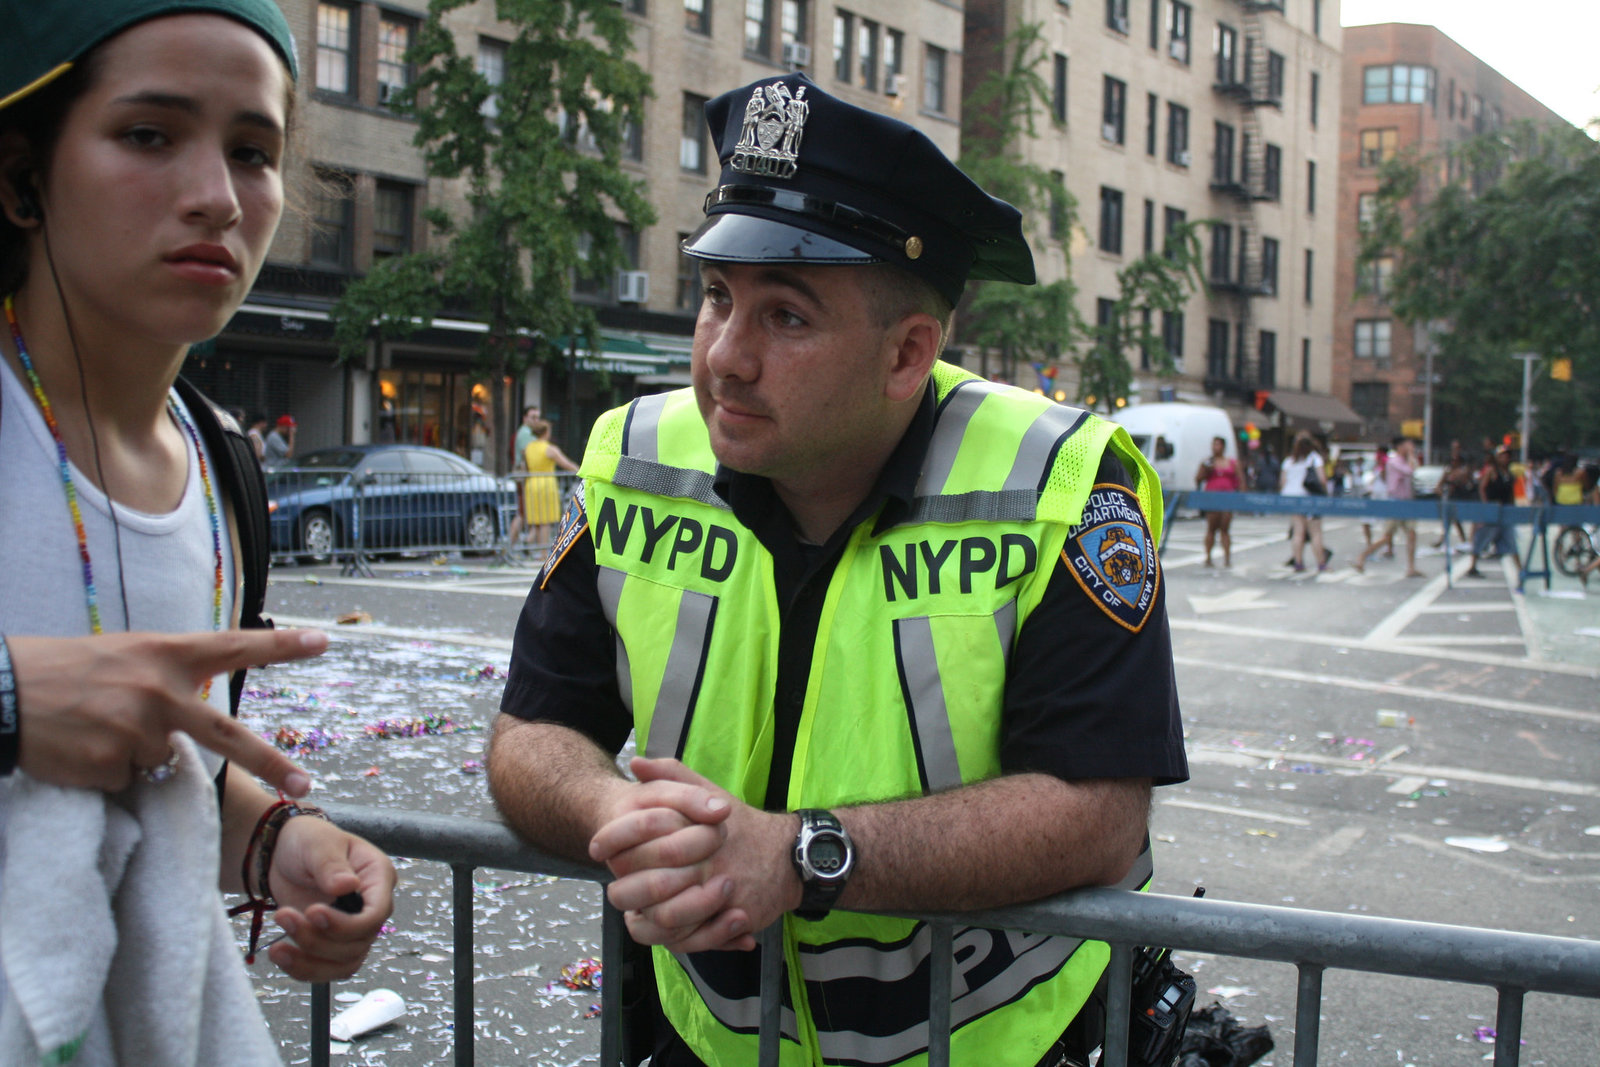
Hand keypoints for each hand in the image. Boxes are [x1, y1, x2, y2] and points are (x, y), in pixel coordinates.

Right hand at [8, 629, 328, 794]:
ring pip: (160, 762)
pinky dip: (108, 771)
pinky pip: (127, 780)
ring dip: (134, 754)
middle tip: (304, 784)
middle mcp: (160, 691)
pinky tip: (80, 747)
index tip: (324, 641)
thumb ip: (169, 677)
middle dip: (270, 762)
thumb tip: (199, 719)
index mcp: (165, 654)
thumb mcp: (125, 655)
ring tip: (94, 728)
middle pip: (229, 736)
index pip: (234, 647)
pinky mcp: (111, 764)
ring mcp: (137, 730)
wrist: (1, 694)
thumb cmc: (64, 671)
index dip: (280, 647)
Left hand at [266, 815, 396, 982]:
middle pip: (358, 942)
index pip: (376, 913)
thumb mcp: (318, 843)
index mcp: (378, 877)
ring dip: (309, 960)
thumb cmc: (305, 840)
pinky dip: (303, 969)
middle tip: (283, 916)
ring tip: (277, 947)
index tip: (312, 912)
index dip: (347, 923)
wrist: (280, 854)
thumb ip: (331, 865)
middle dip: (318, 939)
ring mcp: (353, 928)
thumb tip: (348, 886)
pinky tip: (280, 955)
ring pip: (344, 963)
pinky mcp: (333, 944)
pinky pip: (327, 971)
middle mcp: (371, 906)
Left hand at [591, 757, 797, 952]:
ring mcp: (721, 898)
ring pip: (666, 921)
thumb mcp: (709, 793)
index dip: (613, 845)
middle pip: (648, 888)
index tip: (597, 849)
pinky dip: (670, 938)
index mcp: (696, 833)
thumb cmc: (741, 826)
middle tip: (616, 890)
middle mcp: (708, 866)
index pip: (642, 841)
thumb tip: (636, 763)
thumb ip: (673, 774)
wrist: (789, 857)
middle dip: (624, 891)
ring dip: (644, 919)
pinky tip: (659, 927)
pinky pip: (692, 940)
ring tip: (635, 911)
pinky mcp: (732, 922)